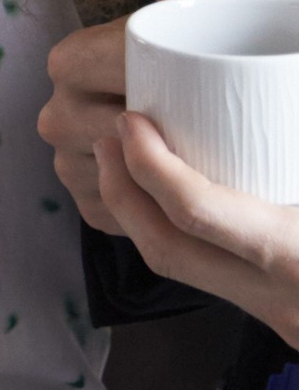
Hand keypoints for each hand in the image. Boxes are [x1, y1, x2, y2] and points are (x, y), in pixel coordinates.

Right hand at [41, 0, 212, 225]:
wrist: (175, 112)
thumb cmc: (184, 62)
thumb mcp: (194, 22)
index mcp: (68, 62)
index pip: (96, 69)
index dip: (146, 79)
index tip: (196, 84)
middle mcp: (55, 114)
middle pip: (107, 131)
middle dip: (158, 132)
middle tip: (213, 128)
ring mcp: (66, 162)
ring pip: (112, 176)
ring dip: (153, 173)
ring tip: (202, 160)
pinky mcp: (86, 202)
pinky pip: (119, 211)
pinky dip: (152, 208)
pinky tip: (182, 192)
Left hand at [76, 106, 298, 359]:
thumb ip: (288, 144)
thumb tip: (276, 73)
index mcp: (297, 255)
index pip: (197, 214)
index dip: (150, 165)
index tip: (132, 122)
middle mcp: (281, 296)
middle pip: (166, 251)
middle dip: (122, 192)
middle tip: (109, 138)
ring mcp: (279, 316)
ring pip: (177, 269)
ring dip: (136, 214)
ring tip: (124, 160)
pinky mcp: (278, 316)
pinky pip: (204, 276)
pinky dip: (171, 233)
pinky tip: (163, 197)